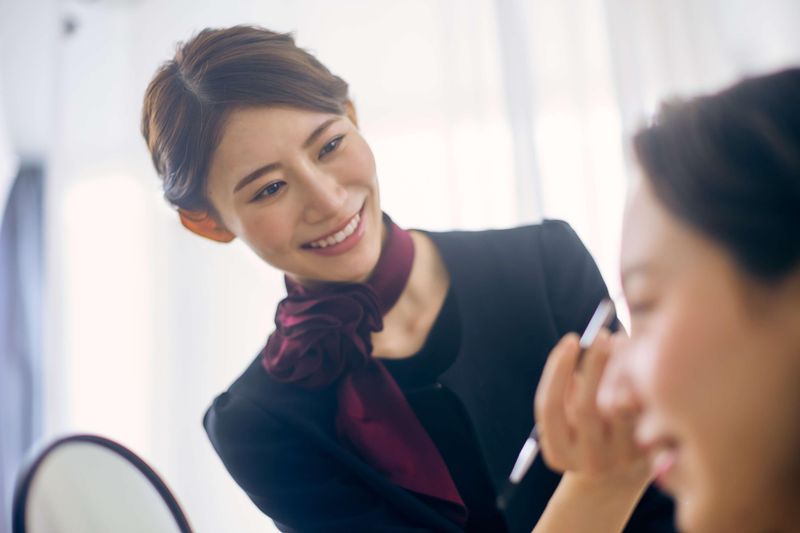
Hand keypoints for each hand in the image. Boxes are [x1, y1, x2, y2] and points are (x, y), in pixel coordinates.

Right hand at [534, 331, 649, 485]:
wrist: (617, 480)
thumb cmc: (586, 433)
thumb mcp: (567, 419)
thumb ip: (567, 388)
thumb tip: (582, 343)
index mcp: (558, 453)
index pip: (550, 407)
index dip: (557, 369)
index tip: (570, 339)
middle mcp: (587, 461)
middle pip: (586, 408)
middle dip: (593, 365)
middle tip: (602, 333)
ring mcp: (620, 462)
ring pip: (620, 409)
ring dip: (622, 371)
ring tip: (626, 343)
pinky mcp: (650, 456)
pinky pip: (645, 412)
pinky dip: (642, 384)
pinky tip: (645, 363)